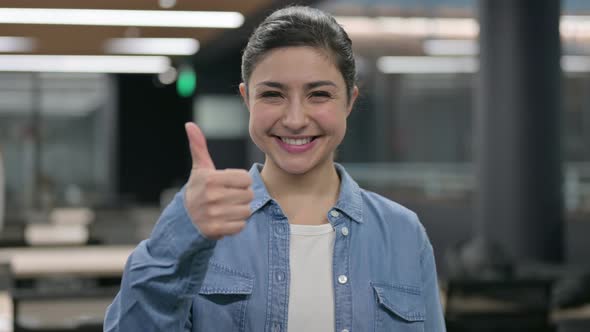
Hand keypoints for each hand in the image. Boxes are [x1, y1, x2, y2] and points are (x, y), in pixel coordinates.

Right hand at [184, 122, 253, 238]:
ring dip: (240, 210)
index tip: (229, 184)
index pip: (246, 178)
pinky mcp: (216, 229)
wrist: (184, 219)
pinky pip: (241, 225)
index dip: (241, 181)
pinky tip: (225, 220)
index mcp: (211, 179)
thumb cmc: (197, 190)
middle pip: (249, 195)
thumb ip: (199, 146)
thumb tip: (189, 124)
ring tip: (227, 208)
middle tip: (228, 197)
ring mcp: (214, 214)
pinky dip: (236, 224)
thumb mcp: (199, 168)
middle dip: (241, 196)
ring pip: (247, 210)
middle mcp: (212, 196)